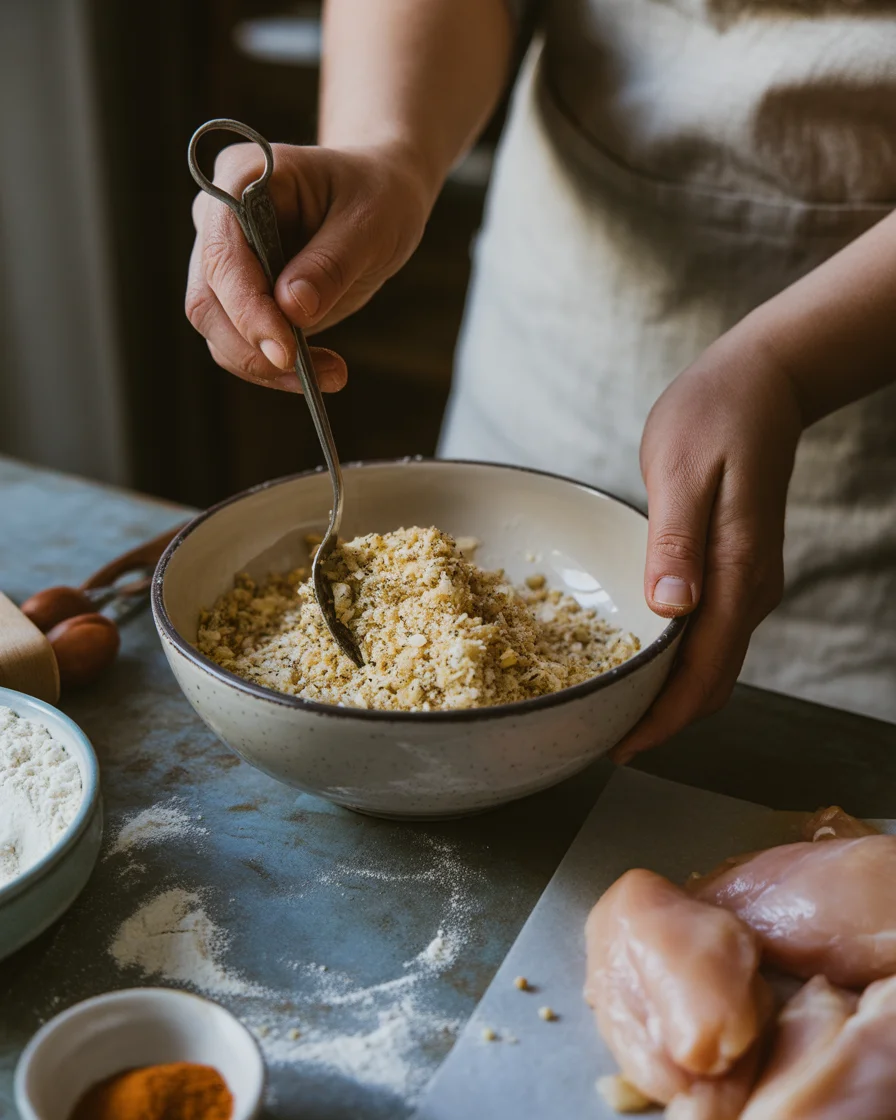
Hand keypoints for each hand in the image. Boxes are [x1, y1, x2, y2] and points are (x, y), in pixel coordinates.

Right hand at [186, 141, 432, 392]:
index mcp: (242, 178)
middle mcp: (219, 219)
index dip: (247, 307)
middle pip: (208, 299)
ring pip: (218, 331)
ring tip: (331, 374)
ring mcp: (227, 261)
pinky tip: (322, 370)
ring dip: (266, 367)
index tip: (285, 350)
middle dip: (254, 347)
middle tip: (310, 374)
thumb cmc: (377, 194)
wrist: (383, 197)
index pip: (223, 253)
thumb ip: (331, 263)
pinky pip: (243, 343)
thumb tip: (292, 311)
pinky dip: (277, 368)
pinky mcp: (244, 297)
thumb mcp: (370, 222)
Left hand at [611, 331, 802, 763]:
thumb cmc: (715, 415)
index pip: (704, 672)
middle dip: (662, 719)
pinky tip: (641, 662)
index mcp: (737, 572)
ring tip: (614, 710)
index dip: (663, 718)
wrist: (764, 382)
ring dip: (669, 696)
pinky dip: (678, 664)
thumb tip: (671, 610)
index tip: (620, 747)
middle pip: (712, 682)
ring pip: (713, 665)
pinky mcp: (738, 571)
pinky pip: (711, 637)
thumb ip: (676, 541)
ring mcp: (749, 583)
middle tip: (603, 739)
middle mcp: (751, 589)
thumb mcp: (682, 470)